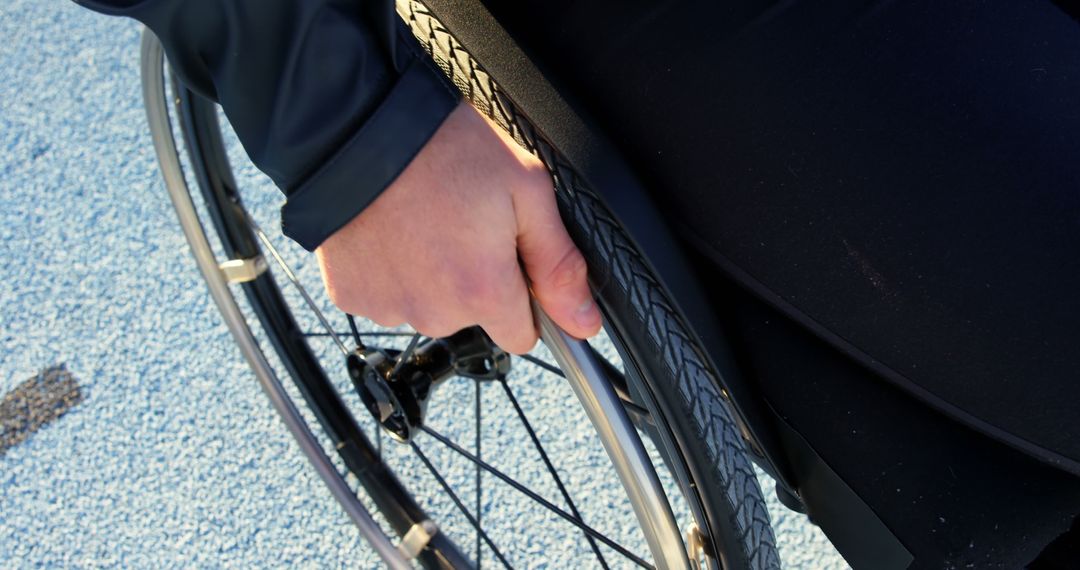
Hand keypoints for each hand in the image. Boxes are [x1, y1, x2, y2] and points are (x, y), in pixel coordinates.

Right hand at [315, 102, 600, 353]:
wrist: (357, 127)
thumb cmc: (443, 148)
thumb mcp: (525, 190)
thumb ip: (558, 264)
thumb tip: (585, 323)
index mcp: (483, 290)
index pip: (521, 335)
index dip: (521, 296)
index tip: (508, 257)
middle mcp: (435, 312)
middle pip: (472, 318)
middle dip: (474, 280)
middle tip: (463, 221)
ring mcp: (387, 306)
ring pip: (427, 309)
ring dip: (430, 276)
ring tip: (423, 219)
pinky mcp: (350, 295)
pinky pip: (384, 297)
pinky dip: (390, 271)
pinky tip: (391, 230)